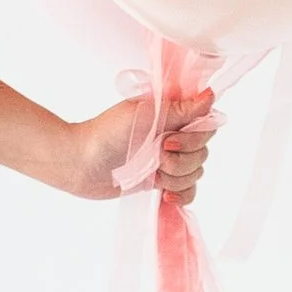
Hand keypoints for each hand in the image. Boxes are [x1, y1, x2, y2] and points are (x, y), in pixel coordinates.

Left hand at [61, 88, 216, 207]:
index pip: (205, 126)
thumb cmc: (107, 132)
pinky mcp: (161, 181)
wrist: (80, 163)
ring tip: (153, 174)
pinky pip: (188, 191)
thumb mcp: (144, 115)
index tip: (169, 141)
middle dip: (182, 160)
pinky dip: (182, 195)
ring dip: (177, 177)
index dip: (194, 138)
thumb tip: (211, 96)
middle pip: (202, 152)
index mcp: (171, 116)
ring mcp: (167, 160)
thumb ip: (180, 110)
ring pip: (195, 173)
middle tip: (157, 156)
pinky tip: (165, 195)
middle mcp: (173, 136)